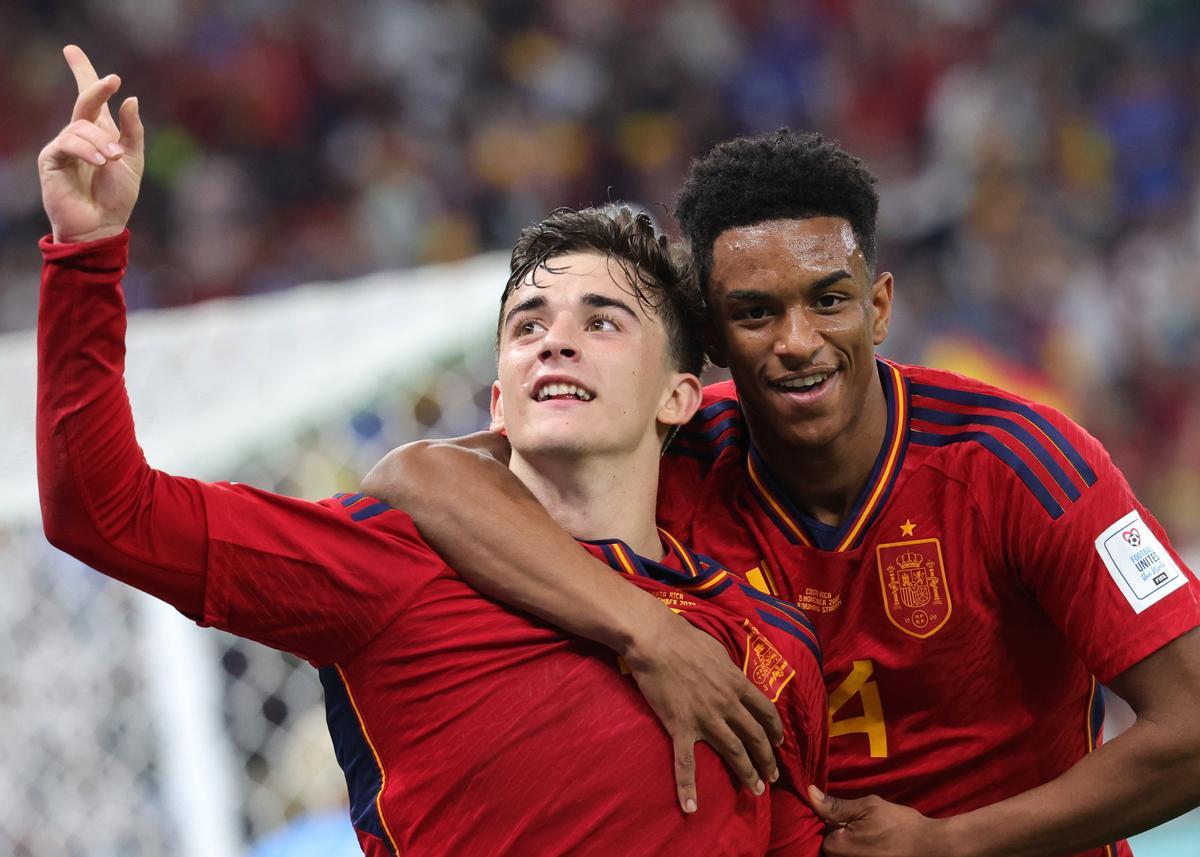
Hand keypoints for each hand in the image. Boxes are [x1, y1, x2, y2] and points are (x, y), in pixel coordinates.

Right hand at [38, 45, 144, 243]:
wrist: (102, 224)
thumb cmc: (117, 196)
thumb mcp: (133, 160)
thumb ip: (131, 130)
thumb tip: (130, 98)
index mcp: (100, 133)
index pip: (88, 99)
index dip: (83, 74)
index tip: (71, 51)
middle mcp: (79, 135)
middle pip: (82, 101)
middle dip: (94, 87)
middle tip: (112, 81)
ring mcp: (64, 146)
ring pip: (81, 127)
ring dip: (101, 142)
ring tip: (113, 161)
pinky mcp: (51, 159)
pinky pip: (68, 142)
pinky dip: (87, 150)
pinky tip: (101, 162)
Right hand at [623, 610, 783, 813]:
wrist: (655, 641)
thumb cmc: (686, 640)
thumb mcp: (718, 652)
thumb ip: (731, 670)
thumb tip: (736, 679)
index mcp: (737, 684)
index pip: (766, 712)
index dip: (775, 731)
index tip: (779, 744)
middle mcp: (727, 704)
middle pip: (755, 737)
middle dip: (767, 759)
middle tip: (772, 776)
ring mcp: (705, 718)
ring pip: (733, 751)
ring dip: (747, 773)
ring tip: (756, 789)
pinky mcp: (680, 727)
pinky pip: (685, 762)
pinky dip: (688, 787)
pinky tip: (691, 807)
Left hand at [809, 787, 954, 856]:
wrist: (931, 847)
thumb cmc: (900, 826)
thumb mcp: (867, 807)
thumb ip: (836, 805)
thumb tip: (810, 793)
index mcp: (836, 847)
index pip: (819, 830)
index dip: (829, 818)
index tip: (843, 813)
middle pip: (829, 844)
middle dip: (838, 831)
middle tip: (861, 824)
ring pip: (842, 852)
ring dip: (851, 840)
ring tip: (871, 834)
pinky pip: (854, 856)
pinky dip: (860, 848)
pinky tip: (875, 842)